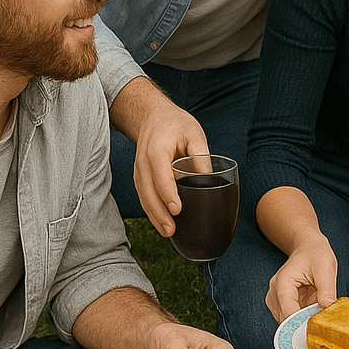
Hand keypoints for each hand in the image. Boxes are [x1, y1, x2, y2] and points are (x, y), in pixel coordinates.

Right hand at [110, 77, 210, 236]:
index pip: (161, 174)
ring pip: (143, 195)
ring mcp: (139, 168)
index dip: (168, 193)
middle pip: (148, 190)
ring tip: (167, 232)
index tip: (177, 209)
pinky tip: (160, 223)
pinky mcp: (140, 175)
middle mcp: (143, 160)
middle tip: (172, 229)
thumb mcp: (195, 134)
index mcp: (158, 148)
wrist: (154, 116)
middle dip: (159, 212)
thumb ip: (201, 156)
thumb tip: (209, 181)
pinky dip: (150, 210)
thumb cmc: (176, 124)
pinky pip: (143, 195)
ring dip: (153, 215)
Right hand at [264, 236, 337, 322]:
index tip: (318, 328)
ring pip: (289, 322)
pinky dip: (304, 317)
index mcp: (282, 284)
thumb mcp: (325, 268)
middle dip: (305, 323)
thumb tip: (328, 309)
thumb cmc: (315, 254)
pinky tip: (314, 309)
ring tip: (318, 310)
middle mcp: (275, 293)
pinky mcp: (283, 304)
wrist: (308, 247)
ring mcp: (277, 300)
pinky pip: (292, 318)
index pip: (288, 313)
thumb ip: (327, 290)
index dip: (303, 324)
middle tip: (322, 321)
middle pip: (287, 320)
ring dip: (304, 320)